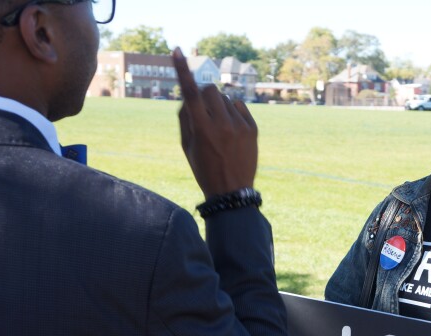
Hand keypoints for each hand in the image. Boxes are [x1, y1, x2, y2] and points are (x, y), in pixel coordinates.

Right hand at [171, 47, 257, 197]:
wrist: (232, 191)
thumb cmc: (204, 168)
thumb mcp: (187, 145)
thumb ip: (185, 118)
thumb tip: (188, 96)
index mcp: (202, 129)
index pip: (190, 93)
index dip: (182, 70)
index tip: (177, 50)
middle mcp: (222, 124)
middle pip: (210, 90)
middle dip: (204, 96)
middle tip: (204, 113)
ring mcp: (239, 126)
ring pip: (225, 98)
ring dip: (219, 107)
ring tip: (220, 129)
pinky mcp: (253, 128)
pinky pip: (239, 106)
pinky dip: (233, 113)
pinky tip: (232, 131)